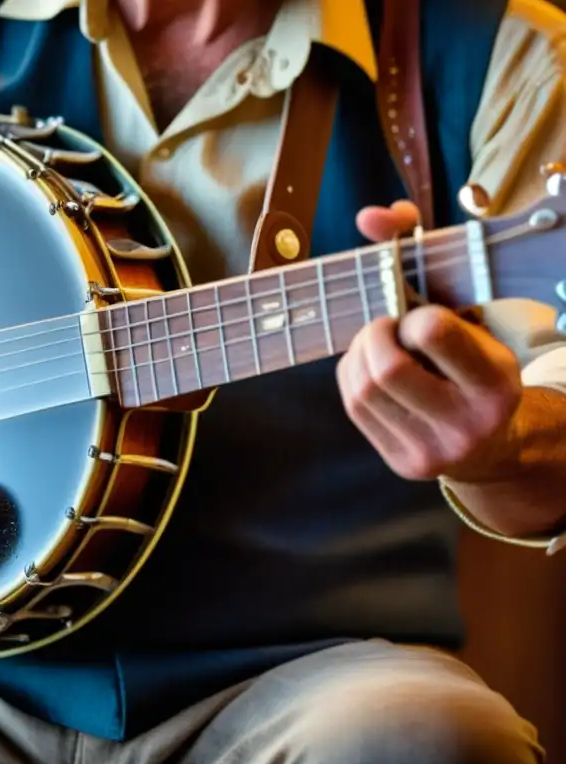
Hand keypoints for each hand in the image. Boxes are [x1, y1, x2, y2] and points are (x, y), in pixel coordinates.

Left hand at [337, 202, 523, 480]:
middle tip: (388, 328)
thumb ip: (424, 255)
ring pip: (361, 388)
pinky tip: (373, 369)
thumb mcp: (472, 317)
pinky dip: (353, 375)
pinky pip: (354, 406)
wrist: (491, 444)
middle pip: (386, 368)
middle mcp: (467, 424)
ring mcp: (431, 451)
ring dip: (360, 354)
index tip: (420, 317)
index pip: (432, 332)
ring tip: (381, 346)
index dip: (413, 315)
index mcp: (496, 384)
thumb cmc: (474, 365)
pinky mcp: (401, 463)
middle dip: (375, 336)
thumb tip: (372, 215)